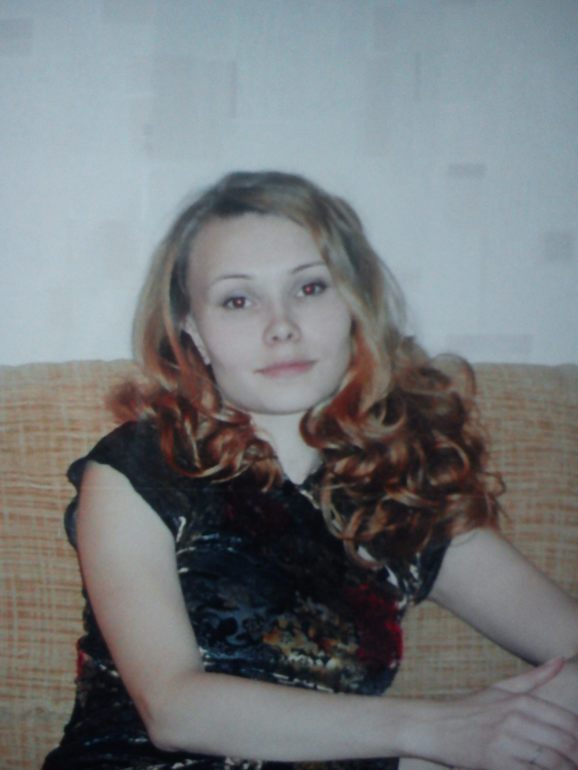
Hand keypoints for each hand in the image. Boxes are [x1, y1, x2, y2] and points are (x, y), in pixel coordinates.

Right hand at [412, 658, 577, 769]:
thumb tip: (561, 659)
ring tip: (568, 769)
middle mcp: (514, 719)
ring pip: (552, 762)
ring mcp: (505, 742)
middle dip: (576, 756)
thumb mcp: (501, 688)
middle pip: (563, 743)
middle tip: (577, 762)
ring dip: (566, 768)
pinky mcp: (495, 763)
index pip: (567, 722)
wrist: (435, 726)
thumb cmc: (471, 708)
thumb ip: (535, 676)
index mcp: (520, 700)